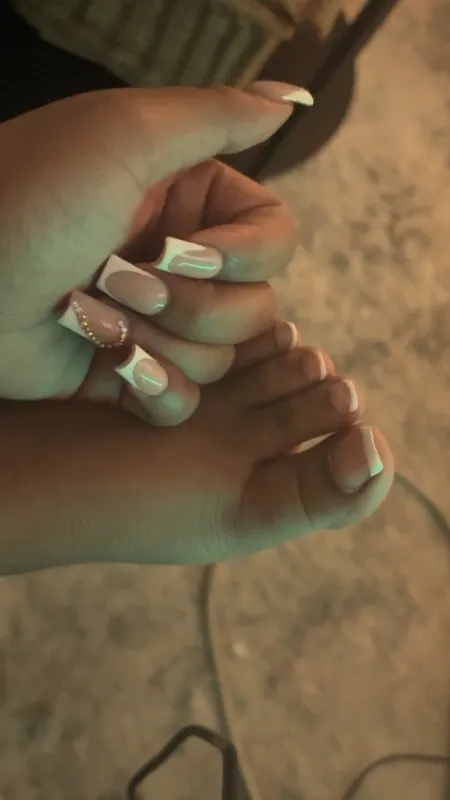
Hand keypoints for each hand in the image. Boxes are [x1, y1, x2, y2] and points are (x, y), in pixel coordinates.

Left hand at [0, 83, 304, 423]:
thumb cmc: (29, 200)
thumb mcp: (125, 136)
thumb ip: (217, 115)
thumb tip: (293, 97)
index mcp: (190, 200)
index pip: (276, 239)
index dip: (243, 255)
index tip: (179, 248)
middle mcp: (182, 261)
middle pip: (256, 306)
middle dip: (189, 303)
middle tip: (114, 278)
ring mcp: (159, 321)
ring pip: (223, 356)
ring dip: (160, 340)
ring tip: (91, 315)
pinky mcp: (133, 373)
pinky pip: (186, 400)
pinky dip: (154, 388)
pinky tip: (114, 366)